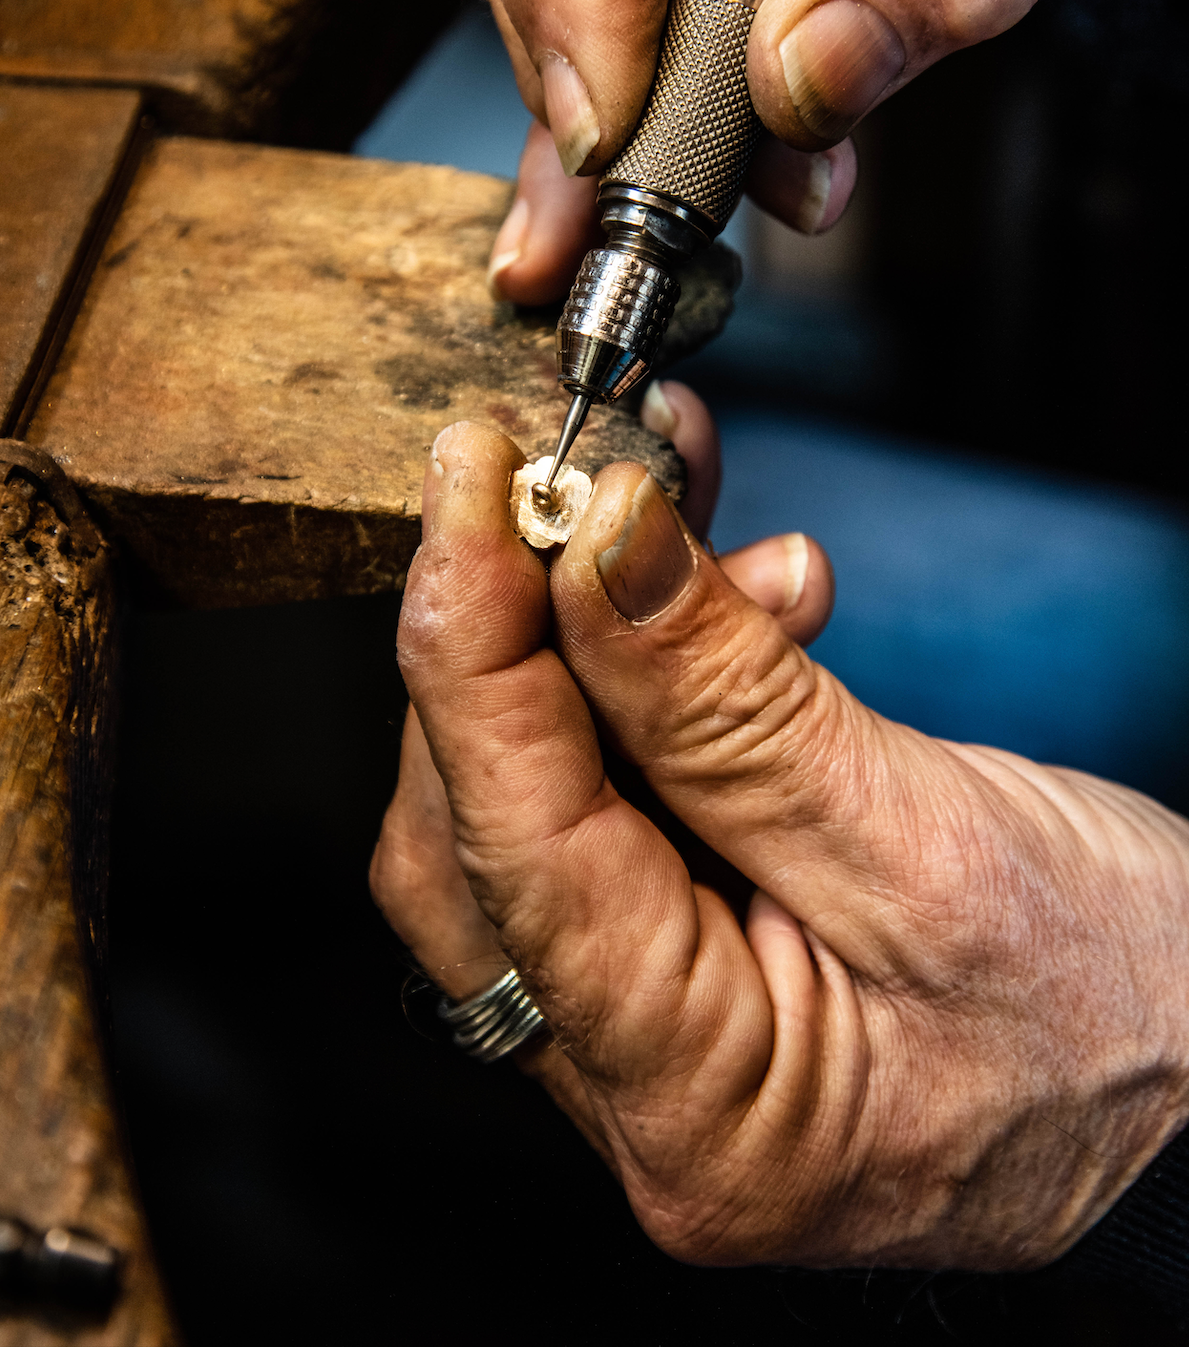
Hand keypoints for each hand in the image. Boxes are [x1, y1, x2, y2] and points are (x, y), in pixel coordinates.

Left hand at [371, 418, 1188, 1267]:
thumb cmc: (1127, 1012)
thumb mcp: (929, 837)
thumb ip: (731, 700)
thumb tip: (595, 546)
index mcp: (699, 1112)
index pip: (516, 848)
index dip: (471, 644)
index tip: (472, 480)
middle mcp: (641, 1093)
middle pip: (484, 832)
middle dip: (515, 639)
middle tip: (573, 492)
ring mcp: (654, 1033)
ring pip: (536, 799)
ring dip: (586, 644)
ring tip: (695, 534)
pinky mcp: (685, 958)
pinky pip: (611, 796)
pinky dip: (644, 682)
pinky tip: (727, 600)